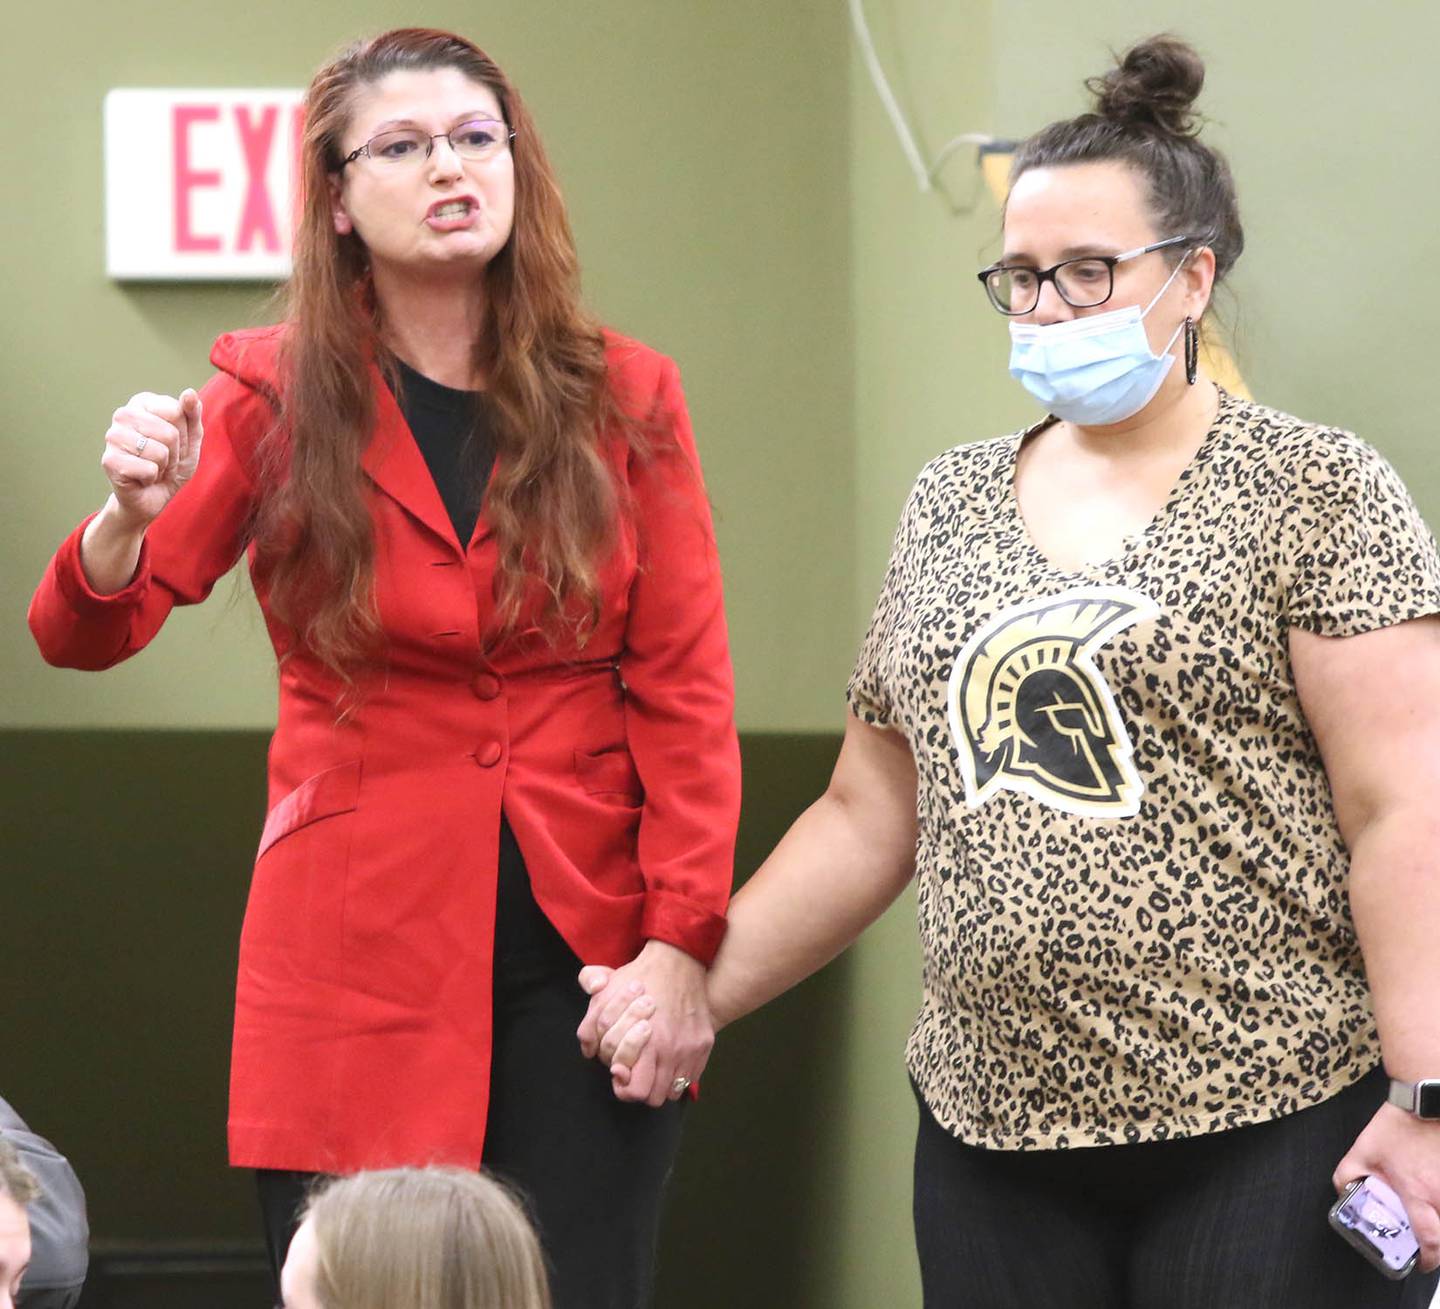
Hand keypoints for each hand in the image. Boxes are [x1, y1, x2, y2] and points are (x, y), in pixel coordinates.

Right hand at [101, 389, 204, 526]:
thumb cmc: (171, 464)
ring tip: (153, 469)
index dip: (184, 435)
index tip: (174, 444)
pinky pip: (149, 469)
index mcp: (143, 403)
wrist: (153, 497)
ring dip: (163, 467)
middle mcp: (123, 414)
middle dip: (175, 454)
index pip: (177, 411)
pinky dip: (152, 479)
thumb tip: (189, 392)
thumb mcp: (191, 440)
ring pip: (160, 452)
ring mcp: (112, 436)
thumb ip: (192, 415)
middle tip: (163, 461)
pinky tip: (141, 479)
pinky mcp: (109, 460)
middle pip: (169, 433)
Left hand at [575, 942, 713, 1106]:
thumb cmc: (639, 977)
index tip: (620, 1071)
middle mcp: (671, 1050)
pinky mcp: (704, 1044)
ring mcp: (690, 1049)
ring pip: (672, 1091)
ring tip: (650, 1067)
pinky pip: (690, 1076)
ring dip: (659, 1084)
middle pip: (653, 1097)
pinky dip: (678, 1075)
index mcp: (647, 1041)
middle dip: (640, 1088)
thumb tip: (589, 1051)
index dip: (623, 1085)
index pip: (634, 1090)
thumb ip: (590, 1024)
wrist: (678, 960)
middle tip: (634, 1072)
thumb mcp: (605, 994)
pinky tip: (668, 1059)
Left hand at [1333, 1102, 1439, 1271]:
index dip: (1428, 1258)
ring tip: (1432, 1222)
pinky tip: (1437, 1202)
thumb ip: (1348, 1175)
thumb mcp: (1362, 1151)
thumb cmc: (1397, 1127)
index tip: (1421, 1263)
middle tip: (1429, 1246)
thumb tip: (1344, 1193)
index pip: (1430, 1240)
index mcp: (1417, 1193)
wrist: (1424, 1102)